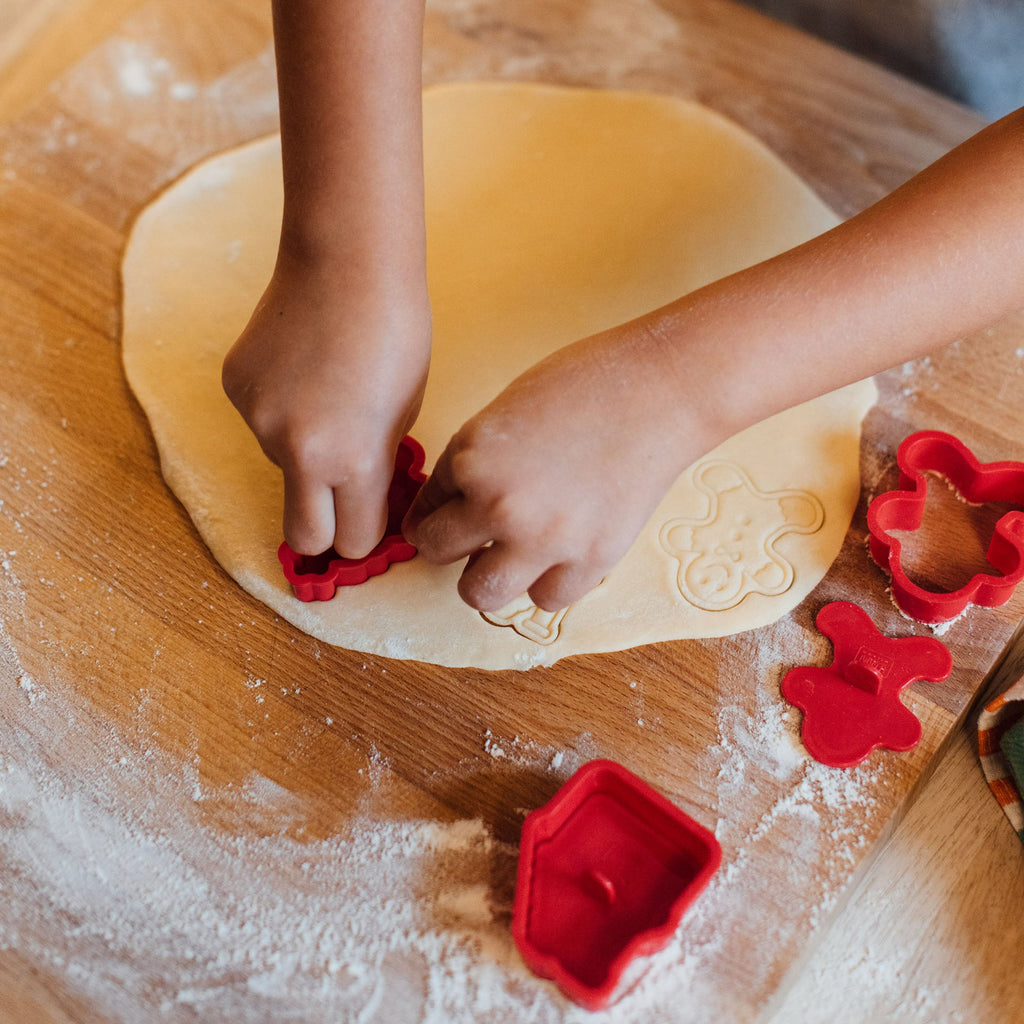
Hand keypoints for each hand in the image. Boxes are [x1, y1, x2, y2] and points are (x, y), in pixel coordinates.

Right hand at [223, 256, 430, 557]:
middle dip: (325, 531)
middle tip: (342, 503)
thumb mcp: (404, 414)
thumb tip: (360, 501)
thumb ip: (376, 466)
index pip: (353, 541)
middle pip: (305, 536)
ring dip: (305, 453)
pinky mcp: (234, 391)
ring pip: (284, 469)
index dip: (365, 535)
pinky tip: (302, 372)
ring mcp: (258, 421)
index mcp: (353, 460)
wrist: (346, 262)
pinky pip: (262, 424)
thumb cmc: (395, 332)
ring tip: (330, 398)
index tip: (370, 522)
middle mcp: (298, 451)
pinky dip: (282, 413)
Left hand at [404, 323, 713, 611]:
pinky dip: (547, 582)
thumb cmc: (585, 385)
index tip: (450, 514)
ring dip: (487, 577)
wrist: (660, 391)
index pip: (424, 506)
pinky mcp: (588, 560)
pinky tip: (558, 556)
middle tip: (474, 537)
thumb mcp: (506, 411)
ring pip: (480, 593)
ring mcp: (542, 538)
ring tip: (508, 557)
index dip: (435, 511)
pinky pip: (545, 599)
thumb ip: (475, 461)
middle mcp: (497, 503)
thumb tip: (453, 505)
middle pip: (437, 552)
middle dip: (451, 544)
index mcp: (470, 457)